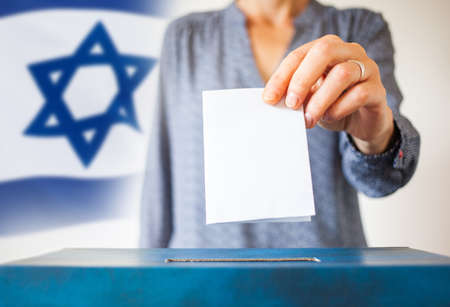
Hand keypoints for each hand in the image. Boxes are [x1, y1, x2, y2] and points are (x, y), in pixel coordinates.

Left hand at [263, 34, 393, 154]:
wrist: (361, 122)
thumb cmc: (331, 105)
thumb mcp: (308, 99)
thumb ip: (293, 94)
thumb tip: (273, 100)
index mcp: (327, 49)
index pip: (300, 55)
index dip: (281, 77)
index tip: (269, 99)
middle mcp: (349, 52)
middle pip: (324, 52)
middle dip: (302, 79)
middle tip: (290, 104)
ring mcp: (367, 68)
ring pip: (343, 74)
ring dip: (320, 100)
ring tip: (308, 119)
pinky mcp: (378, 90)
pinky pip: (359, 94)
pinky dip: (339, 108)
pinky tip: (329, 117)